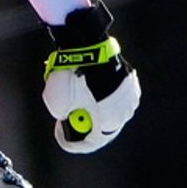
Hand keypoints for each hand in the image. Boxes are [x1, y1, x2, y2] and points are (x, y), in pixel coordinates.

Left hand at [41, 3, 141, 153]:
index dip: (73, 142)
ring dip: (95, 108)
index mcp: (109, 122)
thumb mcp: (56, 100)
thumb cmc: (73, 74)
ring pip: (111, 109)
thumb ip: (61, 114)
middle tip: (69, 118)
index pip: (92, 142)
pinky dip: (103, 93)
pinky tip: (89, 85)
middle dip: (85, 123)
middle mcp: (124, 112)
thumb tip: (65, 113)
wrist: (89, 45)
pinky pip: (115, 93)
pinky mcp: (130, 79)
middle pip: (103, 126)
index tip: (61, 133)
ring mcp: (130, 95)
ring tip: (79, 98)